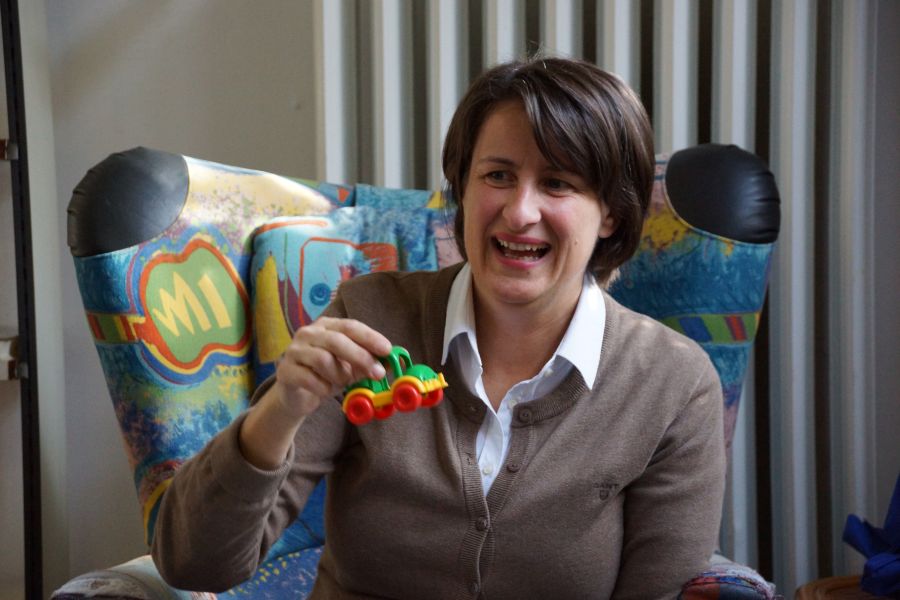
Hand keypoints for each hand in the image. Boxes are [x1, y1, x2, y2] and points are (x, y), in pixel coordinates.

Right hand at [240, 317, 391, 468]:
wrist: (297, 396)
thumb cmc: (326, 376)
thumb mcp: (351, 368)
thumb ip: (370, 363)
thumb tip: (396, 362)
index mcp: (327, 326)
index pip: (350, 326)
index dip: (369, 337)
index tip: (387, 349)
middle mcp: (308, 333)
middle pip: (337, 340)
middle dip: (360, 357)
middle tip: (377, 373)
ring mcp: (294, 351)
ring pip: (323, 359)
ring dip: (339, 375)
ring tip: (341, 383)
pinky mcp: (285, 371)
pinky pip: (309, 379)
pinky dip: (323, 388)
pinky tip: (325, 391)